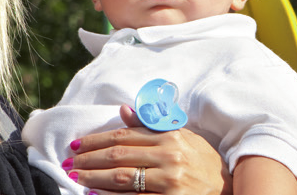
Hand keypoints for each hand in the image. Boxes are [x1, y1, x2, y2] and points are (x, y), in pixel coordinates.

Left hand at [67, 105, 230, 194]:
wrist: (228, 188)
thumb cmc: (202, 161)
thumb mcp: (182, 137)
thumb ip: (151, 125)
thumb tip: (123, 110)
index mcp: (170, 137)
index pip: (124, 136)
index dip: (97, 140)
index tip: (77, 144)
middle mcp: (170, 157)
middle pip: (118, 156)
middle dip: (89, 159)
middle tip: (69, 162)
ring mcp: (170, 182)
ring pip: (123, 178)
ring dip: (94, 178)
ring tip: (76, 177)